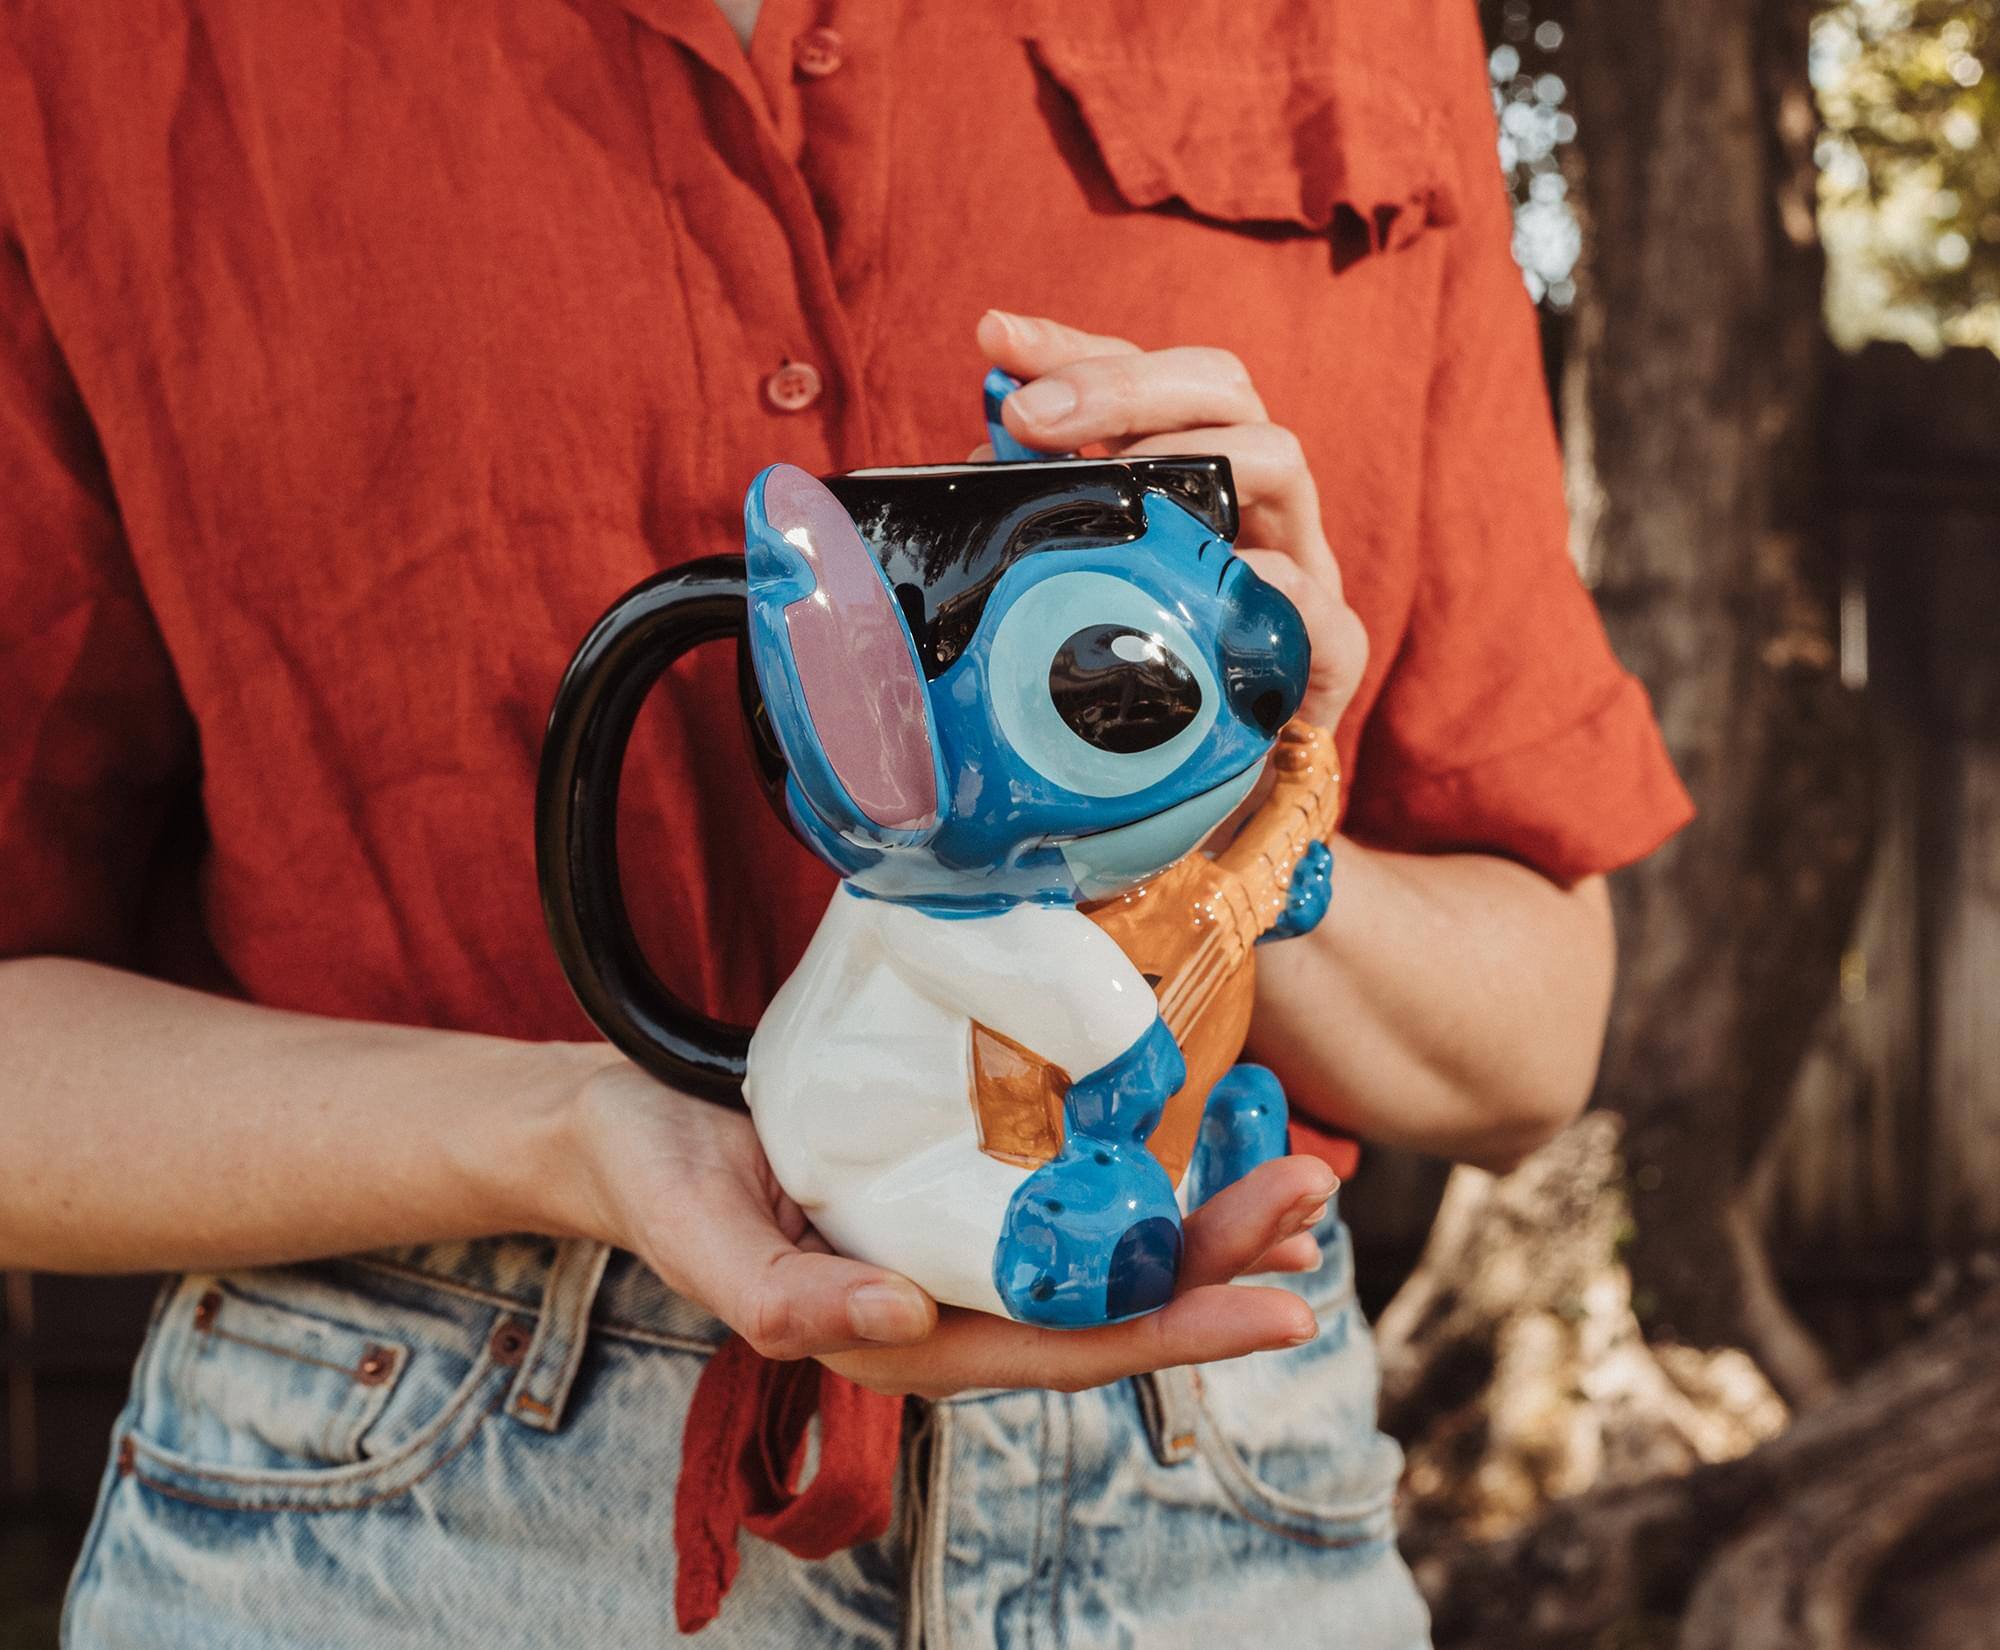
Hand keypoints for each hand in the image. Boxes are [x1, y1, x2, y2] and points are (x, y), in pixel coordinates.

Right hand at [556, 1053, 1334, 1396]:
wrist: (633, 1130)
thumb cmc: (665, 1188)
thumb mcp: (706, 1243)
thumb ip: (790, 1299)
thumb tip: (903, 1319)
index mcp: (908, 1337)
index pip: (1067, 1347)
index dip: (1178, 1331)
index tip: (1278, 1304)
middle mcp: (953, 1302)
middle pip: (1112, 1301)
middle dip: (1217, 1264)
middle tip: (1308, 1203)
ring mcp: (961, 1245)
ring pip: (1104, 1254)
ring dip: (1201, 1225)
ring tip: (1293, 1186)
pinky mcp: (957, 1186)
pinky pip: (1067, 1196)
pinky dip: (1140, 1176)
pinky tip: (1197, 1142)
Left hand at [975, 309, 1368, 731]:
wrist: (1202, 805)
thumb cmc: (1132, 685)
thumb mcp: (1072, 588)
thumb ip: (1037, 520)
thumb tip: (975, 458)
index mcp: (1191, 475)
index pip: (1145, 379)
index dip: (1074, 348)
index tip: (995, 334)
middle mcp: (1252, 503)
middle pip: (1222, 388)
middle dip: (1123, 384)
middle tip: (1031, 414)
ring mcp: (1300, 567)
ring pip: (1282, 459)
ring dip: (1191, 452)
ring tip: (1110, 481)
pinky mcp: (1329, 651)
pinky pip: (1318, 601)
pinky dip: (1271, 581)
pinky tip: (1217, 577)